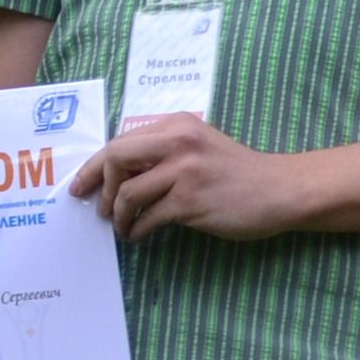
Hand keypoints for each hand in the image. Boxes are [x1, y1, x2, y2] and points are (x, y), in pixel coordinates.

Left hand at [69, 114, 310, 241]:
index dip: (95, 164)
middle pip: (115, 158)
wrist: (278, 189)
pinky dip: (136, 229)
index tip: (81, 184)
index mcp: (176, 124)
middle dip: (98, 184)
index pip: (120, 141)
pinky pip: (147, 218)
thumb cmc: (235, 172)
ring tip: (121, 226)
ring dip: (117, 215)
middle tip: (95, 207)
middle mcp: (178, 142)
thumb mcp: (198, 146)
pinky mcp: (191, 201)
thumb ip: (162, 150)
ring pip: (128, 193)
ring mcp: (184, 171)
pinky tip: (137, 235)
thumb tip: (116, 173)